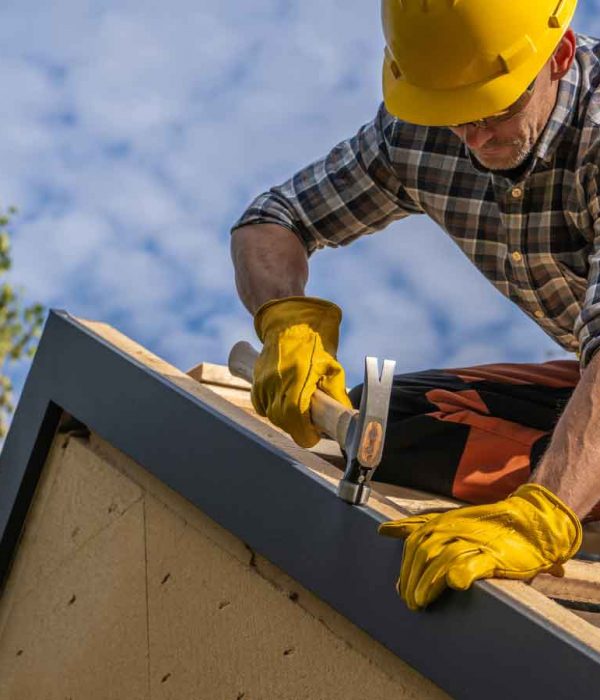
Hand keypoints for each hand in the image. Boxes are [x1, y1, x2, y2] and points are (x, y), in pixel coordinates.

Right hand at [252, 296, 351, 447]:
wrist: (289, 323)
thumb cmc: (314, 344)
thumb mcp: (332, 367)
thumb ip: (336, 394)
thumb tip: (343, 416)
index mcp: (296, 383)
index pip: (296, 423)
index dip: (307, 434)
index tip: (315, 434)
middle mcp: (276, 386)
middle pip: (284, 422)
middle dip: (298, 426)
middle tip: (312, 421)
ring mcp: (263, 384)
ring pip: (273, 415)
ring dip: (287, 418)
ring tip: (300, 407)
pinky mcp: (256, 382)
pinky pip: (263, 406)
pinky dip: (274, 408)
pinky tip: (286, 399)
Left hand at [378, 483, 581, 610]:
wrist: (530, 523)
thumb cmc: (485, 527)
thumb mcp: (448, 520)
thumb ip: (416, 525)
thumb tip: (383, 529)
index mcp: (441, 521)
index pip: (413, 542)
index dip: (405, 566)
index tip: (400, 588)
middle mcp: (454, 528)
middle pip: (423, 552)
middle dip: (412, 578)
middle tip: (410, 601)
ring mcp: (473, 540)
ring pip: (442, 559)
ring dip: (428, 582)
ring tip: (421, 601)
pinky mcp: (494, 555)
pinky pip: (473, 563)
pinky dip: (461, 573)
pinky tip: (453, 585)